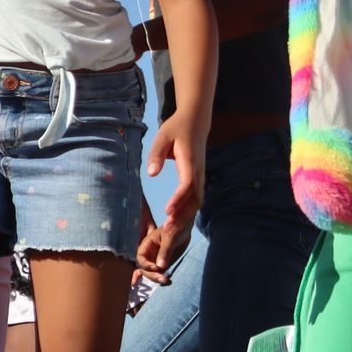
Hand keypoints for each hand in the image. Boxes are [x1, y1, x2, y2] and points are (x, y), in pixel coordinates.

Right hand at [131, 221, 190, 285]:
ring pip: (152, 273)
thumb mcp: (170, 237)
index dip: (145, 265)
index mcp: (146, 245)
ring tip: (166, 280)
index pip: (140, 258)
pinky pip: (160, 273)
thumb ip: (165, 251)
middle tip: (163, 278)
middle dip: (152, 275)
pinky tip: (168, 282)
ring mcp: (156, 259)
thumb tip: (160, 267)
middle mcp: (149, 253)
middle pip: (144, 268)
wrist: (185, 226)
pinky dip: (162, 278)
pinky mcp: (164, 263)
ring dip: (157, 278)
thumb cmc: (175, 227)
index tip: (155, 267)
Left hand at [148, 114, 204, 251]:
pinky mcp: (198, 178)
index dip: (178, 199)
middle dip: (183, 215)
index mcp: (189, 161)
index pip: (187, 185)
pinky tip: (177, 221)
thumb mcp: (162, 137)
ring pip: (197, 201)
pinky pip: (196, 198)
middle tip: (168, 230)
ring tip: (170, 230)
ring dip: (185, 216)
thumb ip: (156, 155)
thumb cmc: (176, 128)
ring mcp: (201, 176)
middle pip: (195, 198)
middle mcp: (199, 172)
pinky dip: (188, 211)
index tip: (167, 211)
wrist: (195, 122)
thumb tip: (151, 173)